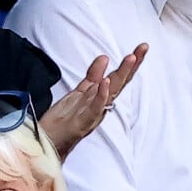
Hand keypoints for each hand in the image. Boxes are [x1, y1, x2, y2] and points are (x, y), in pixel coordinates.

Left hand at [40, 43, 147, 158]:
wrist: (48, 143)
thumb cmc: (64, 120)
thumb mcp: (79, 93)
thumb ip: (92, 76)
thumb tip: (105, 57)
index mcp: (99, 97)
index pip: (117, 78)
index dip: (129, 64)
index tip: (141, 48)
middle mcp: (99, 106)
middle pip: (118, 83)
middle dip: (131, 66)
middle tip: (143, 48)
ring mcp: (92, 115)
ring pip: (110, 93)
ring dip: (120, 75)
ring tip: (131, 58)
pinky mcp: (81, 124)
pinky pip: (94, 109)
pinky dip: (101, 96)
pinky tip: (105, 82)